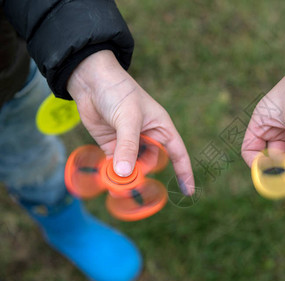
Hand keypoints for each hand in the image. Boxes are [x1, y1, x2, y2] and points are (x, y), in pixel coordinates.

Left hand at [67, 50, 194, 194]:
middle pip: (151, 164)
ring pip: (132, 167)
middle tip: (131, 182)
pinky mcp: (111, 144)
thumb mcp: (128, 119)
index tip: (188, 191)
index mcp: (161, 128)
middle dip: (143, 174)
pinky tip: (108, 179)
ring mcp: (128, 142)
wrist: (90, 80)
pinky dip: (111, 173)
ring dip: (126, 177)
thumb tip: (125, 174)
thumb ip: (128, 147)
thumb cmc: (118, 92)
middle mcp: (147, 136)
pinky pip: (115, 165)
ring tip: (116, 184)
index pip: (178, 154)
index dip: (184, 172)